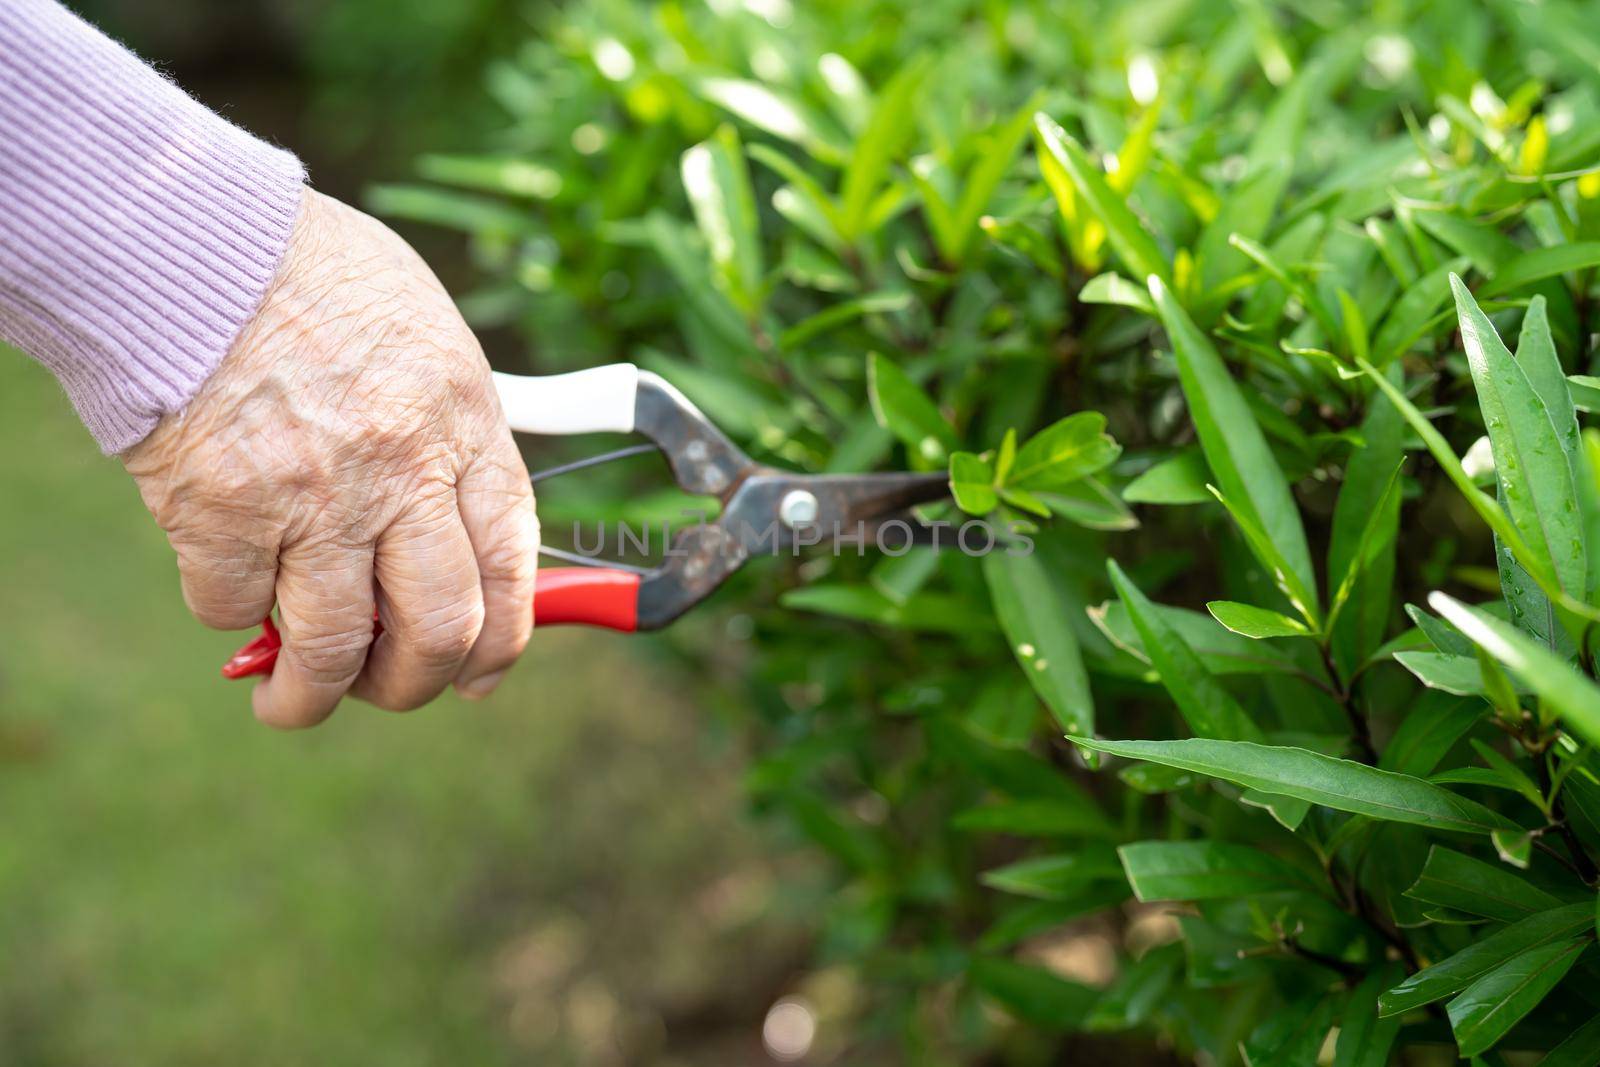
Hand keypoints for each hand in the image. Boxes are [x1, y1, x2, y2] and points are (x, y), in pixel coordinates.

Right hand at [124, 189, 538, 727]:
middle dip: (414, 684)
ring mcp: (316, 496)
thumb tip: (454, 527)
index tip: (481, 673)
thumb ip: (448, 434)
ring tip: (288, 702)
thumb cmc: (310, 276)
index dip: (504, 636)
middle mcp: (403, 469)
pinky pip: (234, 606)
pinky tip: (227, 587)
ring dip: (312, 696)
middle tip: (386, 690)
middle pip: (439, 627)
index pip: (513, 561)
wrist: (190, 240)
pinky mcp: (225, 512)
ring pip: (335, 647)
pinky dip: (230, 614)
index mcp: (463, 423)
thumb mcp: (427, 338)